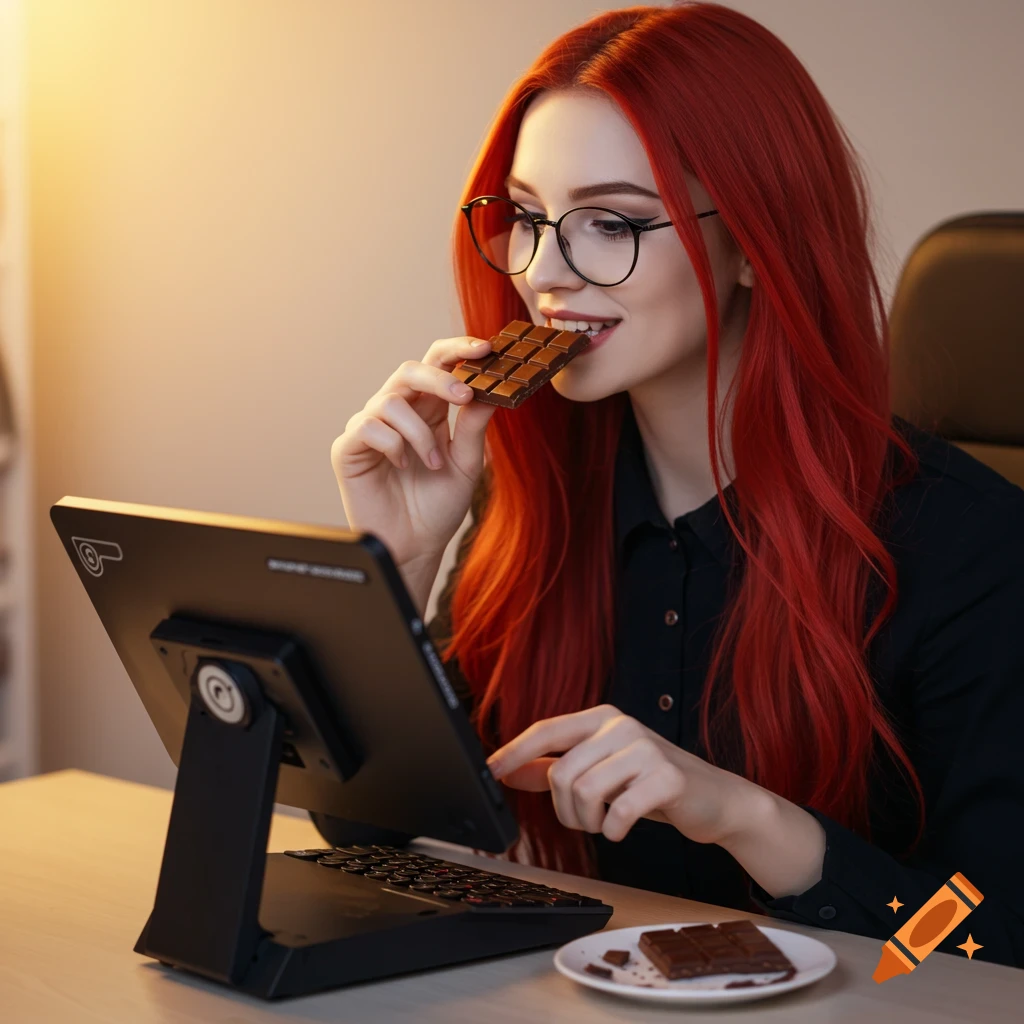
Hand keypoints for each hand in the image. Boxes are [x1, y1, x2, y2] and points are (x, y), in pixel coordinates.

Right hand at [330, 336, 497, 573]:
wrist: (414, 548)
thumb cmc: (438, 507)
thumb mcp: (466, 465)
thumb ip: (473, 427)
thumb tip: (491, 390)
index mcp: (429, 410)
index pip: (438, 365)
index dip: (458, 350)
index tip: (485, 347)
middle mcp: (398, 413)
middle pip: (411, 370)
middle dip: (440, 377)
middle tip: (464, 395)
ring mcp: (371, 428)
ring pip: (391, 401)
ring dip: (420, 433)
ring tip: (433, 464)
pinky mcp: (349, 448)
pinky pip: (367, 426)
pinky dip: (391, 444)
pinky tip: (401, 465)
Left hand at [486, 704, 760, 844]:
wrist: (715, 798)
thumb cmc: (651, 783)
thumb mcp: (601, 771)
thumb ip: (556, 767)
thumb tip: (509, 770)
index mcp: (602, 718)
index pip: (547, 730)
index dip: (515, 750)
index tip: (490, 771)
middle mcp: (621, 725)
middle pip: (561, 772)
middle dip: (564, 809)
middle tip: (584, 820)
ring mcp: (646, 748)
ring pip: (584, 791)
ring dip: (588, 821)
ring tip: (604, 822)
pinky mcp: (667, 777)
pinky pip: (619, 811)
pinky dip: (614, 830)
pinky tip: (622, 828)